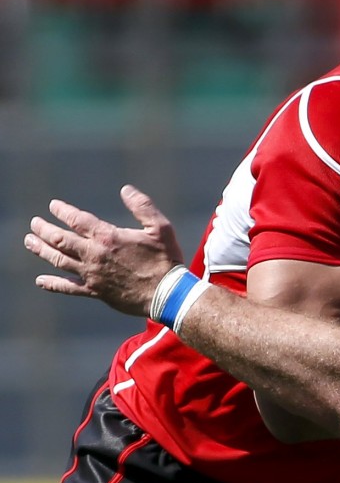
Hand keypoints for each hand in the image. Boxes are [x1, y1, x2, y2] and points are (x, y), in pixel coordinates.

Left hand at [24, 185, 184, 316]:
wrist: (167, 293)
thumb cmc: (166, 259)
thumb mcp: (160, 227)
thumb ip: (142, 206)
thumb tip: (125, 189)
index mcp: (108, 237)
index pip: (77, 219)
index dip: (62, 211)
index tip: (53, 206)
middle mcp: (94, 254)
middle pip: (60, 239)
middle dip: (44, 229)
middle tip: (34, 223)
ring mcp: (92, 274)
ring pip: (58, 260)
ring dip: (41, 250)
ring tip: (30, 242)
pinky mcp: (95, 291)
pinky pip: (68, 288)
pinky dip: (52, 283)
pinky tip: (40, 280)